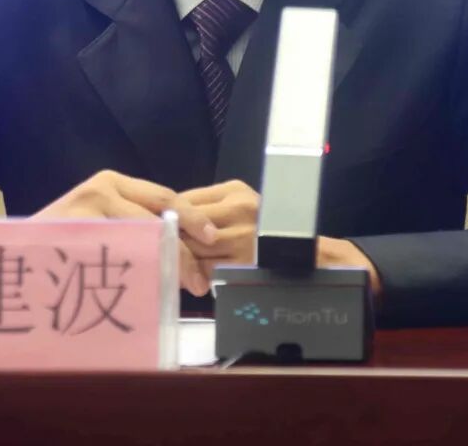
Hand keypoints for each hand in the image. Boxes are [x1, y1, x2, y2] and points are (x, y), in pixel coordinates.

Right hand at [33, 169, 217, 296]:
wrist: (10, 252)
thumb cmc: (61, 241)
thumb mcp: (98, 218)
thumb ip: (132, 222)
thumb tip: (180, 243)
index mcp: (110, 183)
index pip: (164, 197)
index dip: (192, 218)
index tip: (212, 237)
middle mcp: (100, 191)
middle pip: (159, 219)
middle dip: (185, 251)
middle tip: (200, 281)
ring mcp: (86, 214)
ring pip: (142, 242)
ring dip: (167, 269)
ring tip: (180, 290)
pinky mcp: (73, 240)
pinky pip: (115, 262)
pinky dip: (137, 279)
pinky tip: (146, 295)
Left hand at [177, 179, 383, 302]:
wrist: (304, 254)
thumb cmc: (267, 223)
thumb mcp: (241, 198)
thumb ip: (208, 201)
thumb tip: (172, 210)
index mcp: (235, 193)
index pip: (185, 202)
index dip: (170, 215)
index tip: (162, 223)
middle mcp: (239, 214)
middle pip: (186, 227)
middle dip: (173, 237)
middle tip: (164, 244)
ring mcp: (241, 242)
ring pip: (193, 250)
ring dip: (182, 257)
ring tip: (178, 259)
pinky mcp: (243, 268)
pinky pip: (207, 271)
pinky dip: (197, 274)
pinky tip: (195, 273)